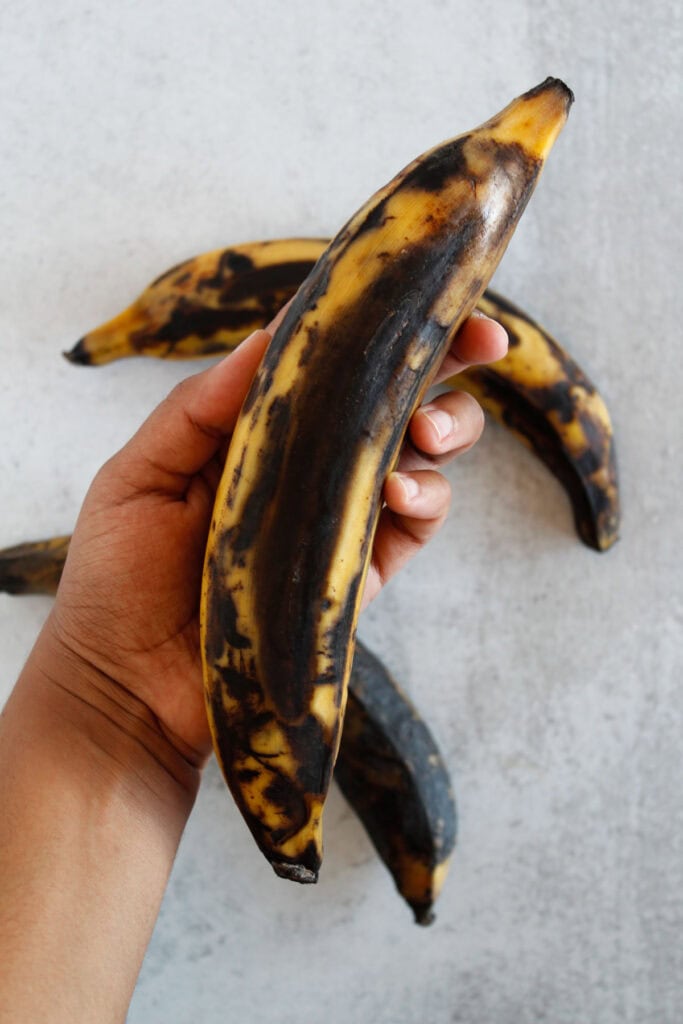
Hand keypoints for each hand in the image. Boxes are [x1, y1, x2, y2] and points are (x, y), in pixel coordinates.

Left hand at [42, 309, 506, 766]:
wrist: (126, 682)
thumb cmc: (118, 576)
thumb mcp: (140, 475)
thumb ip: (200, 407)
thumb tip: (270, 333)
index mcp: (262, 430)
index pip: (334, 365)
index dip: (384, 327)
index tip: (432, 291)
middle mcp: (311, 467)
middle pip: (397, 400)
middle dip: (447, 363)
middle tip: (477, 345)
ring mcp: (340, 521)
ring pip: (423, 459)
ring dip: (446, 430)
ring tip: (425, 434)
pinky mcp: (358, 575)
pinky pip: (415, 527)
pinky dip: (426, 500)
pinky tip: (402, 489)